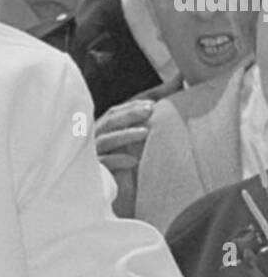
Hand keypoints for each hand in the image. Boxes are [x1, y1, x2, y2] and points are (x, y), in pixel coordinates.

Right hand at [95, 76, 180, 217]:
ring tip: (145, 133)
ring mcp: (94, 154)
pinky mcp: (96, 172)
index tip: (153, 103)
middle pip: (110, 120)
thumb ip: (159, 104)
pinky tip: (133, 162)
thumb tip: (180, 76)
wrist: (123, 199)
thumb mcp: (148, 132)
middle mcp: (98, 138)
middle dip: (129, 114)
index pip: (117, 111)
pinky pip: (104, 164)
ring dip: (125, 135)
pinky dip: (118, 161)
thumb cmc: (133, 160)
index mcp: (108, 127)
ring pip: (106, 140)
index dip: (133, 105)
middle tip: (150, 110)